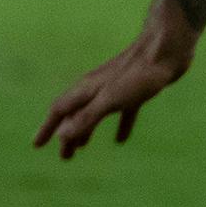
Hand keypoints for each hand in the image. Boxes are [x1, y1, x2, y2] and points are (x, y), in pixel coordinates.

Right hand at [34, 31, 190, 158]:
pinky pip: (124, 112)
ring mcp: (117, 88)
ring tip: (82, 148)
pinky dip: (120, 126)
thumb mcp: (110, 100)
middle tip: (65, 157)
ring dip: (87, 131)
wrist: (168, 49)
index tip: (37, 146)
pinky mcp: (136, 91)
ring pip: (96, 114)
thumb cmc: (138, 74)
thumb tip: (61, 135)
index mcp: (87, 89)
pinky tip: (121, 140)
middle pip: (77, 114)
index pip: (60, 111)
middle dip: (68, 135)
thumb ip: (87, 117)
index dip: (47, 128)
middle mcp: (98, 88)